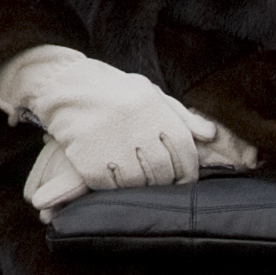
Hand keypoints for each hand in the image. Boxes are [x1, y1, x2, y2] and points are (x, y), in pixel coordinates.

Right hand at [0, 47, 248, 203]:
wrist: (64, 86)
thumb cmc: (113, 90)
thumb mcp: (149, 93)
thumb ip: (181, 115)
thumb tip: (211, 136)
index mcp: (154, 110)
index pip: (184, 151)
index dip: (188, 172)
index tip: (184, 181)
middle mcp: (136, 128)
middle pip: (163, 171)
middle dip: (165, 182)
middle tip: (160, 184)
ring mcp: (112, 146)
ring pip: (138, 182)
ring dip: (140, 186)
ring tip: (137, 181)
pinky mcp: (90, 161)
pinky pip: (110, 187)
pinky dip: (114, 188)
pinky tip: (114, 179)